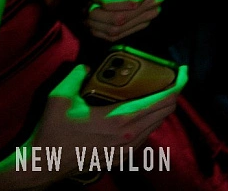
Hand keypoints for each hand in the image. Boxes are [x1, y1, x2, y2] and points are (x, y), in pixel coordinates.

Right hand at [18, 63, 185, 181]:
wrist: (45, 163)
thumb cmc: (53, 132)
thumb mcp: (60, 97)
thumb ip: (76, 75)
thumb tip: (87, 65)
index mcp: (121, 119)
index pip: (164, 99)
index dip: (179, 82)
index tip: (183, 70)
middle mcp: (129, 135)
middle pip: (167, 110)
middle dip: (173, 92)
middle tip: (169, 78)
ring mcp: (127, 148)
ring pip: (158, 123)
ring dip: (162, 107)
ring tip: (155, 92)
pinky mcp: (121, 157)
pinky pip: (146, 135)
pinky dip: (150, 120)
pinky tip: (140, 112)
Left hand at [75, 0, 162, 42]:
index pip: (132, 2)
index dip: (109, 4)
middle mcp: (155, 0)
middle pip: (121, 18)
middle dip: (96, 15)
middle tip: (85, 7)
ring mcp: (149, 15)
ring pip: (116, 30)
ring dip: (95, 24)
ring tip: (86, 13)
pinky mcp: (140, 25)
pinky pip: (116, 37)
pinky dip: (98, 32)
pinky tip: (92, 21)